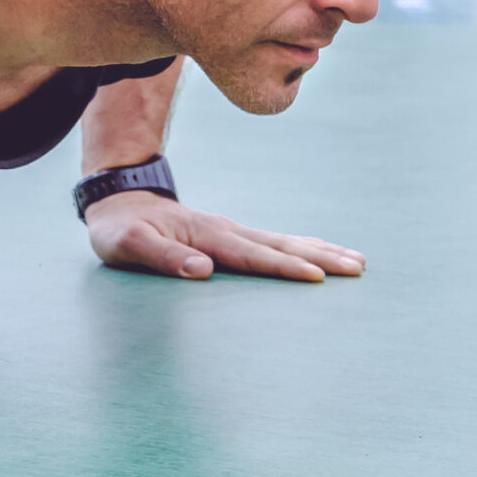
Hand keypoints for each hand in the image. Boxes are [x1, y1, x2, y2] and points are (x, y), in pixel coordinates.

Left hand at [85, 191, 362, 282]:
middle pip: (281, 246)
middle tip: (358, 267)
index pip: (251, 256)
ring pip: (284, 241)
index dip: (283, 267)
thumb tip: (202, 270)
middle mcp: (226, 230)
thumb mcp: (128, 244)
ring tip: (357, 260)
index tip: (316, 277)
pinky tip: (321, 254)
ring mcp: (232, 231)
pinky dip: (303, 247)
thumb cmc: (119, 229)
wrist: (118, 199)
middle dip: (320, 257)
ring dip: (320, 250)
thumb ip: (163, 257)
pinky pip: (275, 242)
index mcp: (206, 236)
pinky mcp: (231, 236)